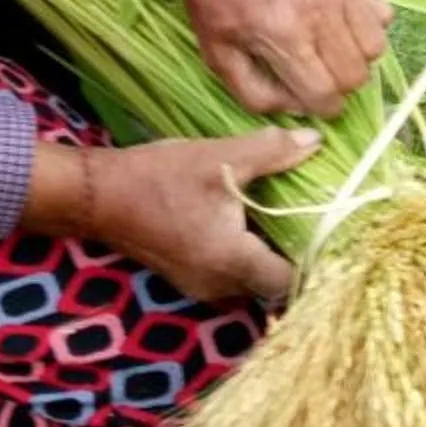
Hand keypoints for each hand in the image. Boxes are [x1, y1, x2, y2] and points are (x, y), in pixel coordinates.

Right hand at [22, 129, 317, 305]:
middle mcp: (219, 285)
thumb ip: (271, 152)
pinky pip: (231, 274)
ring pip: (252, 280)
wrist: (96, 196)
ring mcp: (200, 286)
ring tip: (285, 214)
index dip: (314, 258)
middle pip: (274, 284)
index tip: (329, 229)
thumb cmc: (157, 177)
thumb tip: (316, 140)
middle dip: (293, 253)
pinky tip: (249, 219)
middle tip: (312, 216)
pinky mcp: (187, 277)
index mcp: (232, 261)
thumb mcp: (217, 158)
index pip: (291, 280)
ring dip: (268, 253)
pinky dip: (245, 253)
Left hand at [163, 0, 391, 120]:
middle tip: (317, 76)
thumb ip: (258, 95)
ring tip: (330, 52)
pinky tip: (341, 27)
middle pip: (355, 76)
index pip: (324, 94)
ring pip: (375, 50)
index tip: (311, 100)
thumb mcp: (218, 57)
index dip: (321, 108)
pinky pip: (382, 16)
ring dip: (356, 60)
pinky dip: (368, 29)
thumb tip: (301, 109)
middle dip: (338, 88)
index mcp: (281, 35)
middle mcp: (317, 12)